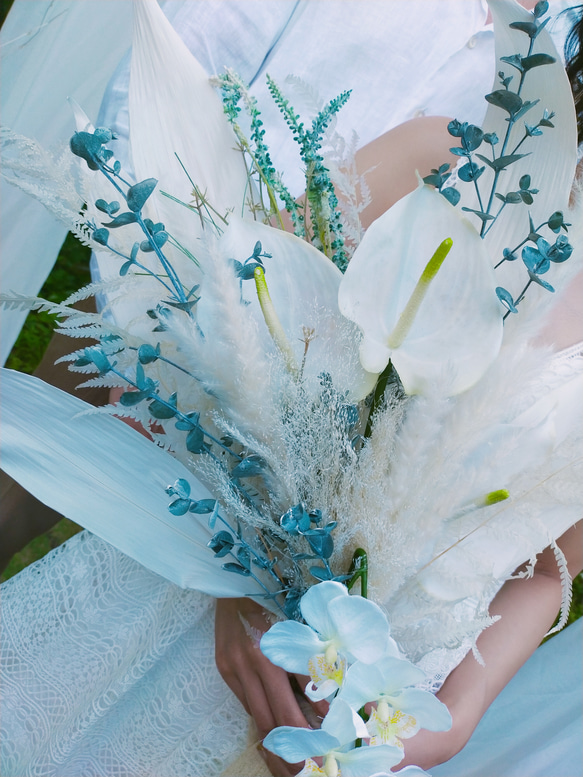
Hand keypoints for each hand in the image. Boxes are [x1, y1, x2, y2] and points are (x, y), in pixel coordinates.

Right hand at [215, 597, 327, 775]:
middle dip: (296, 748)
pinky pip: (246, 703)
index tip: (334, 741)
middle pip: (277, 718)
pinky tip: (275, 730)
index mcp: (275, 648)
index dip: (318, 724)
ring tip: (293, 763)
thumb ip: (315, 658)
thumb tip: (333, 698)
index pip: (301, 699)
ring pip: (258, 717)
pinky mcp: (223, 668)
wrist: (233, 576)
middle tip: (314, 765)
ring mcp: (233, 667)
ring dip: (277, 741)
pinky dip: (262, 718)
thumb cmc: (275, 592)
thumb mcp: (300, 621)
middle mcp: (252, 661)